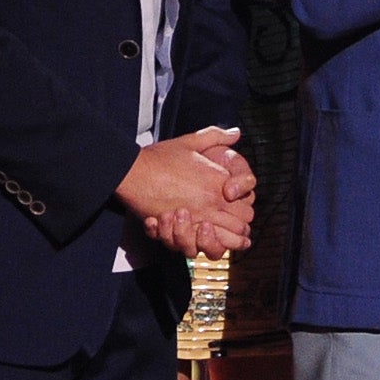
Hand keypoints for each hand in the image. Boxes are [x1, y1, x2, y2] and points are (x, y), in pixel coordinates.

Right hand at [118, 127, 254, 256]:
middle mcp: (212, 203)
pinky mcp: (177, 229)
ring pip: (222, 242)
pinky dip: (197, 246)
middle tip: (230, 226)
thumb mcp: (191, 141)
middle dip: (238, 228)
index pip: (247, 205)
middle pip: (241, 226)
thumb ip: (216, 136)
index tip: (236, 209)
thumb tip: (235, 132)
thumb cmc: (159, 157)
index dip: (244, 209)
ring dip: (220, 240)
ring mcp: (196, 218)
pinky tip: (195, 240)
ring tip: (215, 236)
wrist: (132, 171)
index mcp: (220, 183)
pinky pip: (195, 247)